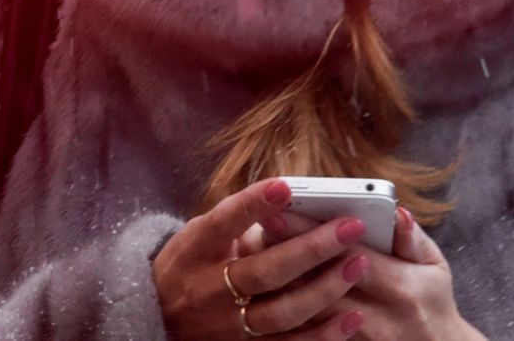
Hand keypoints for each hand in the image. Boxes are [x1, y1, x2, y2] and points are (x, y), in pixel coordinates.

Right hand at [150, 178, 369, 339]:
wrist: (155, 318)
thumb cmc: (188, 265)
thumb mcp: (196, 236)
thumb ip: (234, 220)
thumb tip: (287, 195)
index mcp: (196, 250)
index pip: (224, 222)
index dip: (254, 204)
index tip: (286, 186)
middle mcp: (210, 288)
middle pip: (265, 270)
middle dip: (311, 248)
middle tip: (351, 226)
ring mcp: (228, 324)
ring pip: (283, 312)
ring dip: (325, 289)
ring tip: (358, 264)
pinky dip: (324, 334)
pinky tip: (353, 317)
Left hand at [253, 206, 485, 339]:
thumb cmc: (432, 299)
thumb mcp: (435, 267)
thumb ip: (412, 239)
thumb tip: (396, 213)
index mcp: (400, 288)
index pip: (347, 253)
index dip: (311, 231)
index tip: (279, 208)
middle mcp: (376, 318)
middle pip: (317, 283)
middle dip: (284, 253)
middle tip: (254, 225)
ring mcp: (356, 339)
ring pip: (304, 310)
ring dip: (277, 280)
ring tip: (251, 250)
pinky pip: (304, 332)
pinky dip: (282, 305)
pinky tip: (264, 283)